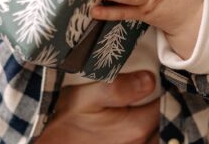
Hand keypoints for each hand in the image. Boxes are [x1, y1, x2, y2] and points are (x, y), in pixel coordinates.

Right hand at [37, 71, 158, 143]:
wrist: (43, 141)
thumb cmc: (63, 118)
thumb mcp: (87, 96)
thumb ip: (120, 88)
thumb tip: (150, 79)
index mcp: (136, 127)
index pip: (165, 102)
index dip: (166, 86)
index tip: (161, 72)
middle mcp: (139, 143)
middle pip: (163, 118)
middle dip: (161, 102)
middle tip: (154, 84)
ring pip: (155, 131)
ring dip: (154, 116)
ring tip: (146, 98)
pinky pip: (145, 139)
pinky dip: (146, 128)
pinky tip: (135, 113)